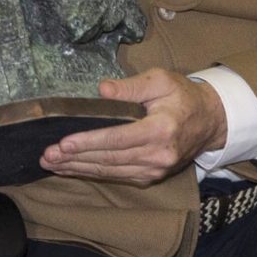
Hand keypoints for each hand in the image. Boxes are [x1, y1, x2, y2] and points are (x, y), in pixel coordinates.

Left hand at [40, 69, 226, 184]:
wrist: (210, 121)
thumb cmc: (182, 96)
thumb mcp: (161, 80)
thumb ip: (131, 86)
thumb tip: (102, 90)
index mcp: (161, 129)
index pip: (119, 139)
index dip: (90, 142)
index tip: (64, 143)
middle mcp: (158, 155)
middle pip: (109, 159)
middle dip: (75, 158)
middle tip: (47, 156)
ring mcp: (155, 169)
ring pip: (110, 171)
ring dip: (78, 169)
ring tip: (51, 164)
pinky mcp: (150, 176)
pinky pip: (116, 176)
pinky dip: (92, 173)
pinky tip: (72, 169)